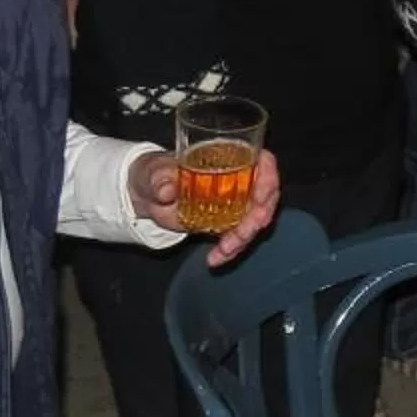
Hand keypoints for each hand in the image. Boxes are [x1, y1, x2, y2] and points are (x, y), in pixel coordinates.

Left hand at [130, 148, 282, 266]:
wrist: (148, 196)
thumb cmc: (155, 173)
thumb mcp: (154, 172)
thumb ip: (160, 179)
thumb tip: (166, 190)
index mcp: (229, 157)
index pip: (263, 162)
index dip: (268, 177)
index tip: (260, 197)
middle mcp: (239, 179)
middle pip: (265, 196)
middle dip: (258, 217)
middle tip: (243, 233)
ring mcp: (235, 203)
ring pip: (254, 221)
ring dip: (243, 238)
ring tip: (223, 250)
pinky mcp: (226, 224)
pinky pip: (238, 238)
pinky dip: (230, 251)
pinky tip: (215, 259)